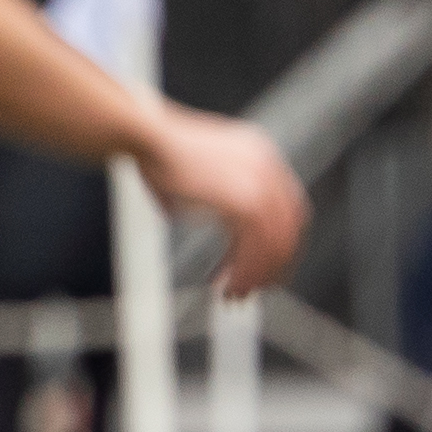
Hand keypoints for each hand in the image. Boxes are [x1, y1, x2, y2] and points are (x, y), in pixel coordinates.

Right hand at [139, 106, 309, 295]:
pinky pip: (254, 246)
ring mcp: (258, 181)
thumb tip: (230, 239)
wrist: (144, 136)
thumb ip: (223, 199)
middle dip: (273, 264)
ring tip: (236, 294)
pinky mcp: (242, 198)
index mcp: (260, 155)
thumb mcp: (203, 175)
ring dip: (255, 274)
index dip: (280, 241)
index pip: (287, 207)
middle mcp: (265, 165)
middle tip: (257, 288)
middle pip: (287, 226)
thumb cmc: (158, 153)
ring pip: (272, 242)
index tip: (270, 264)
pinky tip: (228, 285)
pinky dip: (244, 271)